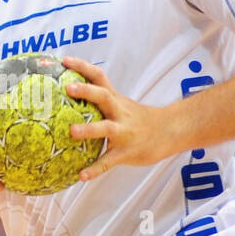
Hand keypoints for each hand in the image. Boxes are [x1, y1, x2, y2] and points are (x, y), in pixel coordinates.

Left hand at [60, 57, 173, 181]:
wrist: (170, 132)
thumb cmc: (139, 119)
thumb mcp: (121, 104)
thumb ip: (100, 101)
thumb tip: (70, 94)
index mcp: (115, 99)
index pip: (98, 77)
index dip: (82, 67)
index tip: (64, 60)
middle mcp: (119, 112)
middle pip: (103, 96)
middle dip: (86, 91)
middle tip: (67, 87)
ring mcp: (124, 132)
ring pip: (106, 128)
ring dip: (89, 129)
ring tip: (72, 132)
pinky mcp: (126, 152)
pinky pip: (109, 162)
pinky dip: (95, 170)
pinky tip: (81, 176)